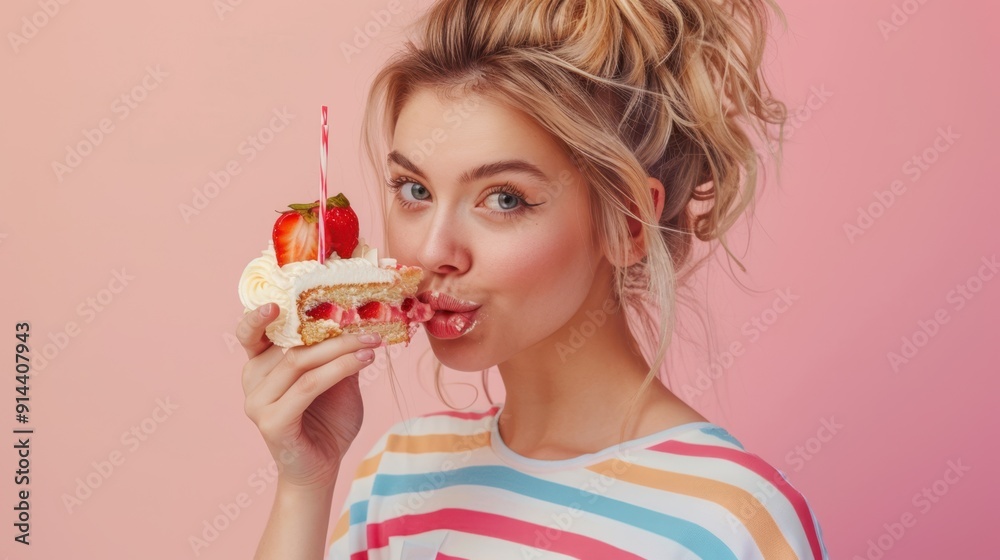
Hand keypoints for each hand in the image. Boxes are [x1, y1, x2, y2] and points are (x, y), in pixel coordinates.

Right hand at [237, 303, 378, 489]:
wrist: (321, 468)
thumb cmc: (328, 422)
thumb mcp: (336, 380)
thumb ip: (336, 354)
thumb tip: (357, 321)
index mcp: (261, 365)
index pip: (251, 333)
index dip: (259, 315)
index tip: (278, 300)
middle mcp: (253, 380)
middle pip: (290, 344)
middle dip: (332, 331)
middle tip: (368, 326)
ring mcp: (258, 402)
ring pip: (300, 361)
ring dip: (341, 349)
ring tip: (372, 344)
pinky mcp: (272, 421)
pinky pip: (309, 386)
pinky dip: (338, 370)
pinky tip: (363, 362)